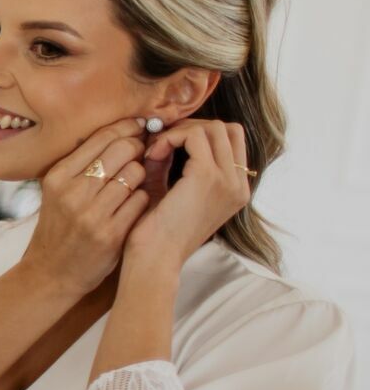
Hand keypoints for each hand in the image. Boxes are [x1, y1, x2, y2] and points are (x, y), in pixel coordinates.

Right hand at [16, 119, 152, 298]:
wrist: (51, 273)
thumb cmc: (60, 227)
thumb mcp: (58, 192)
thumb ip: (83, 165)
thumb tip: (122, 133)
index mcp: (58, 176)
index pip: (102, 137)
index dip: (127, 128)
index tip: (139, 127)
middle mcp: (73, 192)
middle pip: (123, 150)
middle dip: (138, 149)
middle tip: (141, 155)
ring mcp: (92, 214)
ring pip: (136, 174)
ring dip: (140, 177)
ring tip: (132, 186)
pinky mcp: (110, 233)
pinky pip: (141, 201)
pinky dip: (142, 200)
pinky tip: (133, 207)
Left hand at [124, 119, 250, 275]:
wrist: (154, 261)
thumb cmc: (157, 234)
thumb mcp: (173, 193)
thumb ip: (174, 165)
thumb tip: (163, 136)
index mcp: (236, 190)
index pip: (231, 141)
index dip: (198, 134)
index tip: (167, 145)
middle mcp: (238, 184)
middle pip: (227, 129)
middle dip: (190, 128)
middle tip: (160, 144)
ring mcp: (227, 180)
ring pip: (213, 128)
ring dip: (179, 132)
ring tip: (154, 152)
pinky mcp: (206, 177)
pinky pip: (193, 136)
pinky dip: (169, 138)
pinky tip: (151, 155)